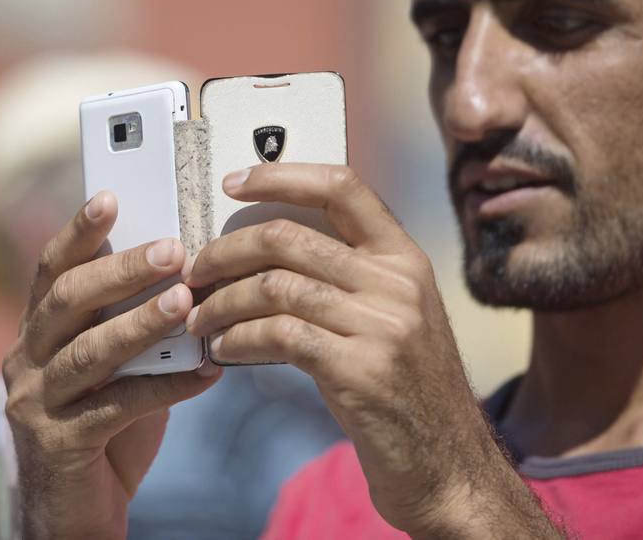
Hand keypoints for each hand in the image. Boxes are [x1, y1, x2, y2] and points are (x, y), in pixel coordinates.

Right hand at [3, 190, 221, 539]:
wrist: (76, 514)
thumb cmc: (106, 427)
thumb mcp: (115, 365)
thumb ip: (130, 321)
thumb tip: (185, 271)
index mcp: (37, 331)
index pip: (52, 269)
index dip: (79, 231)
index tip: (111, 196)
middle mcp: (25, 359)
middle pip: (67, 301)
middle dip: (120, 270)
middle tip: (173, 249)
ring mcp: (34, 403)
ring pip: (89, 352)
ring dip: (141, 323)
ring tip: (186, 302)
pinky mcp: (58, 445)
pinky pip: (117, 407)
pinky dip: (166, 387)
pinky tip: (207, 374)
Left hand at [183, 164, 560, 537]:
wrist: (448, 467)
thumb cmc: (405, 391)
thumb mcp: (393, 317)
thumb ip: (348, 277)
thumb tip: (264, 247)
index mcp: (404, 258)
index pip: (341, 186)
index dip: (280, 175)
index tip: (232, 182)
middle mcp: (399, 281)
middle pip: (290, 236)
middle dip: (226, 251)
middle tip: (194, 271)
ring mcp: (384, 325)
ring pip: (275, 285)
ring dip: (222, 302)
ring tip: (199, 319)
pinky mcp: (361, 370)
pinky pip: (279, 334)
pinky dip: (239, 338)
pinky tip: (224, 350)